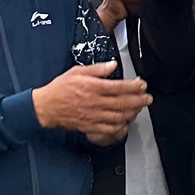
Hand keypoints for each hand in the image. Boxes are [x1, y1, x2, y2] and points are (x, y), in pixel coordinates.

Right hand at [32, 61, 150, 142]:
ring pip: (119, 116)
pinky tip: (126, 122)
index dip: (134, 86)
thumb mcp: (77, 72)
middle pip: (123, 102)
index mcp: (93, 87)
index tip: (142, 84)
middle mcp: (95, 102)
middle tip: (148, 98)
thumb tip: (113, 65)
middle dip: (139, 100)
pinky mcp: (91, 126)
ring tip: (140, 108)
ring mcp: (94, 116)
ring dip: (133, 112)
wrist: (46, 107)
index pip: (119, 87)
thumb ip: (97, 69)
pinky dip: (121, 126)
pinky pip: (110, 129)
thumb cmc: (60, 89)